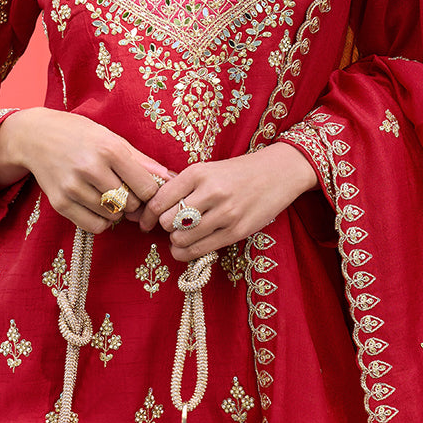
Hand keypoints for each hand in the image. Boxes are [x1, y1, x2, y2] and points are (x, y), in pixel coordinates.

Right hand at [0, 107, 171, 233]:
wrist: (35, 137)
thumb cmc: (80, 135)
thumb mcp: (112, 139)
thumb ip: (142, 161)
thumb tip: (171, 178)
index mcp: (109, 149)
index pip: (146, 188)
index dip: (151, 193)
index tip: (145, 189)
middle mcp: (91, 169)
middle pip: (131, 204)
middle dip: (133, 201)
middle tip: (125, 191)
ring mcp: (73, 187)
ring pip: (113, 216)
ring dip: (116, 211)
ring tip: (107, 195)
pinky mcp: (60, 203)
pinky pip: (94, 226)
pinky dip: (101, 221)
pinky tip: (97, 206)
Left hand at [135, 143, 317, 260]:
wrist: (277, 173)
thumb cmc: (236, 173)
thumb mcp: (207, 170)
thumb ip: (182, 187)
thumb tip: (152, 211)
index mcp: (198, 173)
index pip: (159, 200)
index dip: (147, 215)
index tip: (145, 222)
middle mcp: (211, 192)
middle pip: (168, 222)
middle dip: (166, 227)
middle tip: (171, 226)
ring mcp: (225, 213)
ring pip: (182, 239)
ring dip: (176, 241)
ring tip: (181, 237)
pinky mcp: (237, 231)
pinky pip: (201, 250)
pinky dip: (187, 252)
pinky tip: (188, 247)